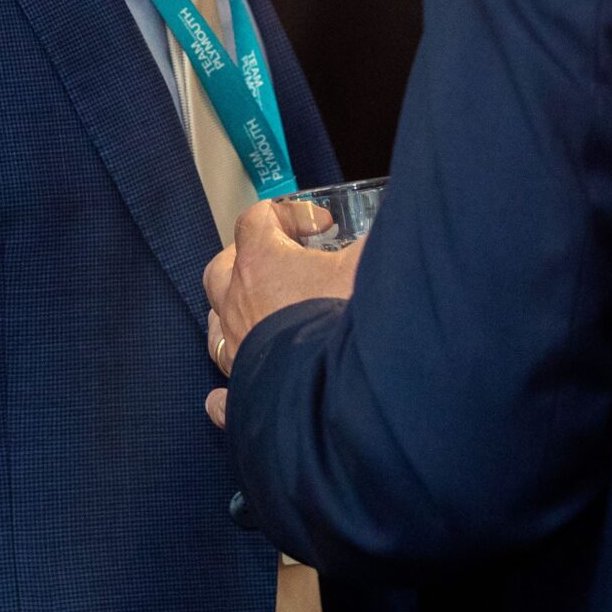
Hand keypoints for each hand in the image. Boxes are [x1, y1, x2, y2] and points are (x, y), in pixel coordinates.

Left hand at [202, 197, 356, 428]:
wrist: (342, 391)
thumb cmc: (346, 320)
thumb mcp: (370, 261)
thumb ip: (377, 238)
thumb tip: (393, 229)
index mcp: (262, 263)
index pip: (257, 220)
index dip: (287, 214)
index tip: (323, 227)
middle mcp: (239, 303)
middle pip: (223, 267)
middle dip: (247, 257)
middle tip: (281, 260)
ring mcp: (238, 348)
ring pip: (218, 324)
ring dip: (233, 314)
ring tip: (260, 314)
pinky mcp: (243, 392)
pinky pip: (221, 395)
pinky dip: (222, 393)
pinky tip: (226, 397)